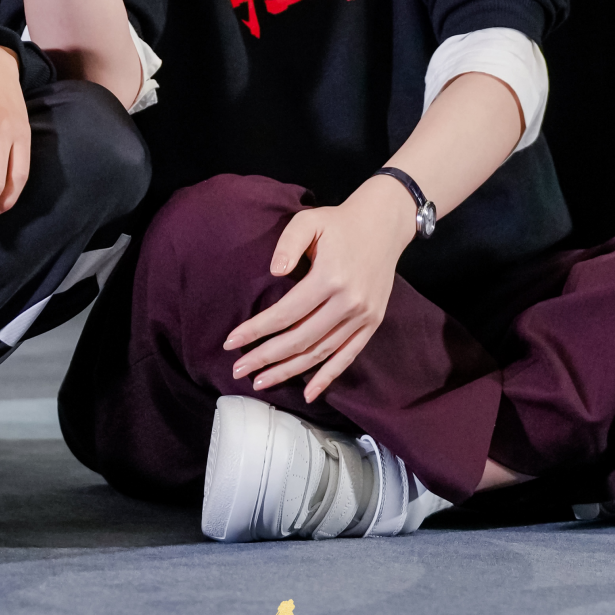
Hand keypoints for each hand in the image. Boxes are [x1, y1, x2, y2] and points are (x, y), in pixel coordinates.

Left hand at [222, 178, 415, 402]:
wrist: (384, 224)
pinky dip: (328, 377)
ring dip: (290, 371)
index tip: (231, 342)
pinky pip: (348, 356)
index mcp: (330, 278)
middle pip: (301, 339)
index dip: (256, 329)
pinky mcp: (372, 324)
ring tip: (261, 382)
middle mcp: (348, 303)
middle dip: (266, 357)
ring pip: (321, 353)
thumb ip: (288, 243)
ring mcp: (363, 317)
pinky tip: (308, 393)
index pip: (286, 313)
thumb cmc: (338, 222)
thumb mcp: (309, 220)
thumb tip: (274, 271)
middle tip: (238, 369)